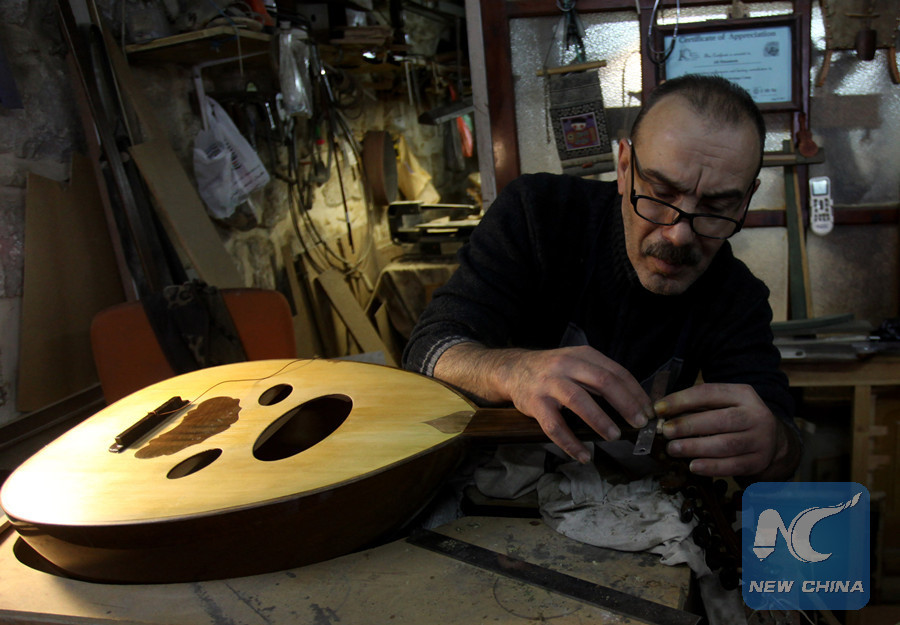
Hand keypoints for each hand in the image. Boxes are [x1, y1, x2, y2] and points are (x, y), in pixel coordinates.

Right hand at [495, 346, 652, 462]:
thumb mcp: (577, 364)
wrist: (514, 369)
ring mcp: (549, 384)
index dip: (636, 393)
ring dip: (600, 420)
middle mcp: (566, 365)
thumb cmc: (553, 371)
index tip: (648, 411)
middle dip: (626, 404)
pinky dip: (570, 443)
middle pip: (603, 382)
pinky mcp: (535, 403)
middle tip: (640, 423)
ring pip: (579, 401)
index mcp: (583, 356)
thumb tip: (635, 404)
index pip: (616, 372)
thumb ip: (600, 378)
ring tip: (614, 436)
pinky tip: (583, 455)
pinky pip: (554, 426)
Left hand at [656, 383, 798, 478]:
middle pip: (720, 420)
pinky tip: (693, 466)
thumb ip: (697, 406)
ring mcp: (760, 439)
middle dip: (688, 425)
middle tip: (665, 431)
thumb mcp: (723, 403)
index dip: (682, 400)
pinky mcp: (759, 461)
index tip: (659, 409)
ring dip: (696, 447)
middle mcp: (756, 415)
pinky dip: (711, 467)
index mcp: (743, 394)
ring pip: (726, 444)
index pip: (710, 393)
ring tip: (673, 449)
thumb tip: (662, 413)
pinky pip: (733, 466)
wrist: (773, 439)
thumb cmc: (736, 418)